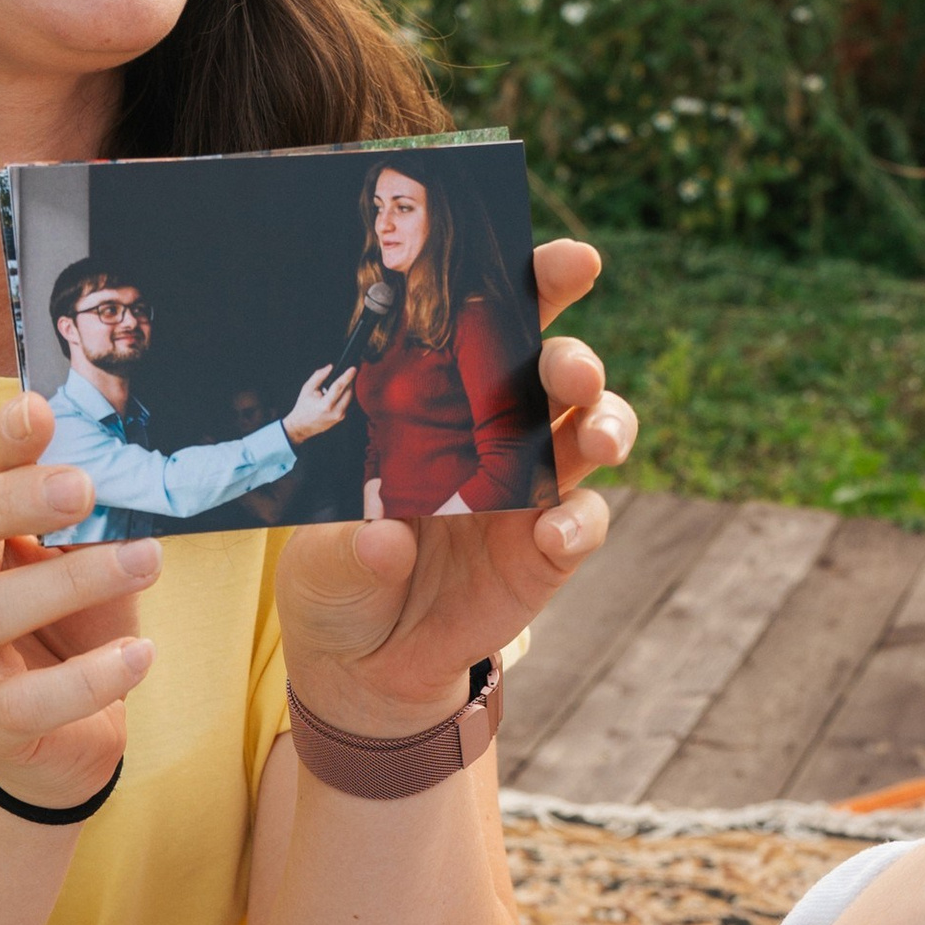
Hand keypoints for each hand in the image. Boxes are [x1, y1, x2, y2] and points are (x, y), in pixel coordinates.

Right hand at [0, 394, 159, 809]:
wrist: (59, 737)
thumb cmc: (62, 628)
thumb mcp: (67, 560)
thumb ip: (71, 515)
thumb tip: (109, 456)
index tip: (41, 412)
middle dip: (3, 502)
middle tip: (81, 486)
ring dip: (70, 582)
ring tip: (146, 561)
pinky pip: (27, 700)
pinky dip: (89, 677)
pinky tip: (140, 654)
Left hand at [277, 238, 633, 735]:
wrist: (364, 663)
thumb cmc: (338, 578)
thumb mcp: (319, 560)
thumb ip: (349, 549)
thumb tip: (385, 540)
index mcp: (440, 402)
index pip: (494, 327)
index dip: (537, 286)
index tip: (570, 261)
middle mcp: (496, 433)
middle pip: (557, 373)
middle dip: (575, 361)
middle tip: (570, 374)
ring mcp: (530, 492)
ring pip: (590, 435)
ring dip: (604, 425)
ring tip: (594, 438)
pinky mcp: (545, 551)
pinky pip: (581, 523)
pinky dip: (578, 522)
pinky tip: (556, 531)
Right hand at [283, 363, 356, 446]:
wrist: (302, 426)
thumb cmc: (303, 407)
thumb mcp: (307, 389)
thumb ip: (319, 376)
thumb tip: (330, 367)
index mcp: (325, 405)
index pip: (339, 387)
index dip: (347, 376)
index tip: (353, 368)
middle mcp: (335, 412)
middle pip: (348, 392)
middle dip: (349, 381)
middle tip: (348, 372)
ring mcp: (340, 416)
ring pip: (350, 397)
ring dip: (348, 388)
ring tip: (341, 382)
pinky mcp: (342, 418)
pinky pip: (348, 403)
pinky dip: (345, 395)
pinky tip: (339, 392)